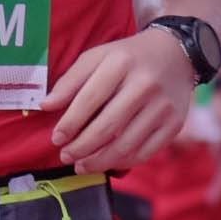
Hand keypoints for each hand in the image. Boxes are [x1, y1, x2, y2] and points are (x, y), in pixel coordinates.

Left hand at [51, 25, 199, 169]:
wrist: (175, 54)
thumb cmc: (127, 58)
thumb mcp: (97, 57)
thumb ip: (70, 80)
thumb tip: (45, 106)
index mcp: (121, 63)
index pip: (90, 99)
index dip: (70, 123)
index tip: (56, 139)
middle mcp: (145, 84)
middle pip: (108, 127)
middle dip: (82, 147)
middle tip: (66, 157)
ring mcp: (163, 106)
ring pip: (126, 145)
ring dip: (99, 161)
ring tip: (82, 165)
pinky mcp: (174, 124)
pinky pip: (145, 152)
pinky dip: (124, 162)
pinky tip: (108, 162)